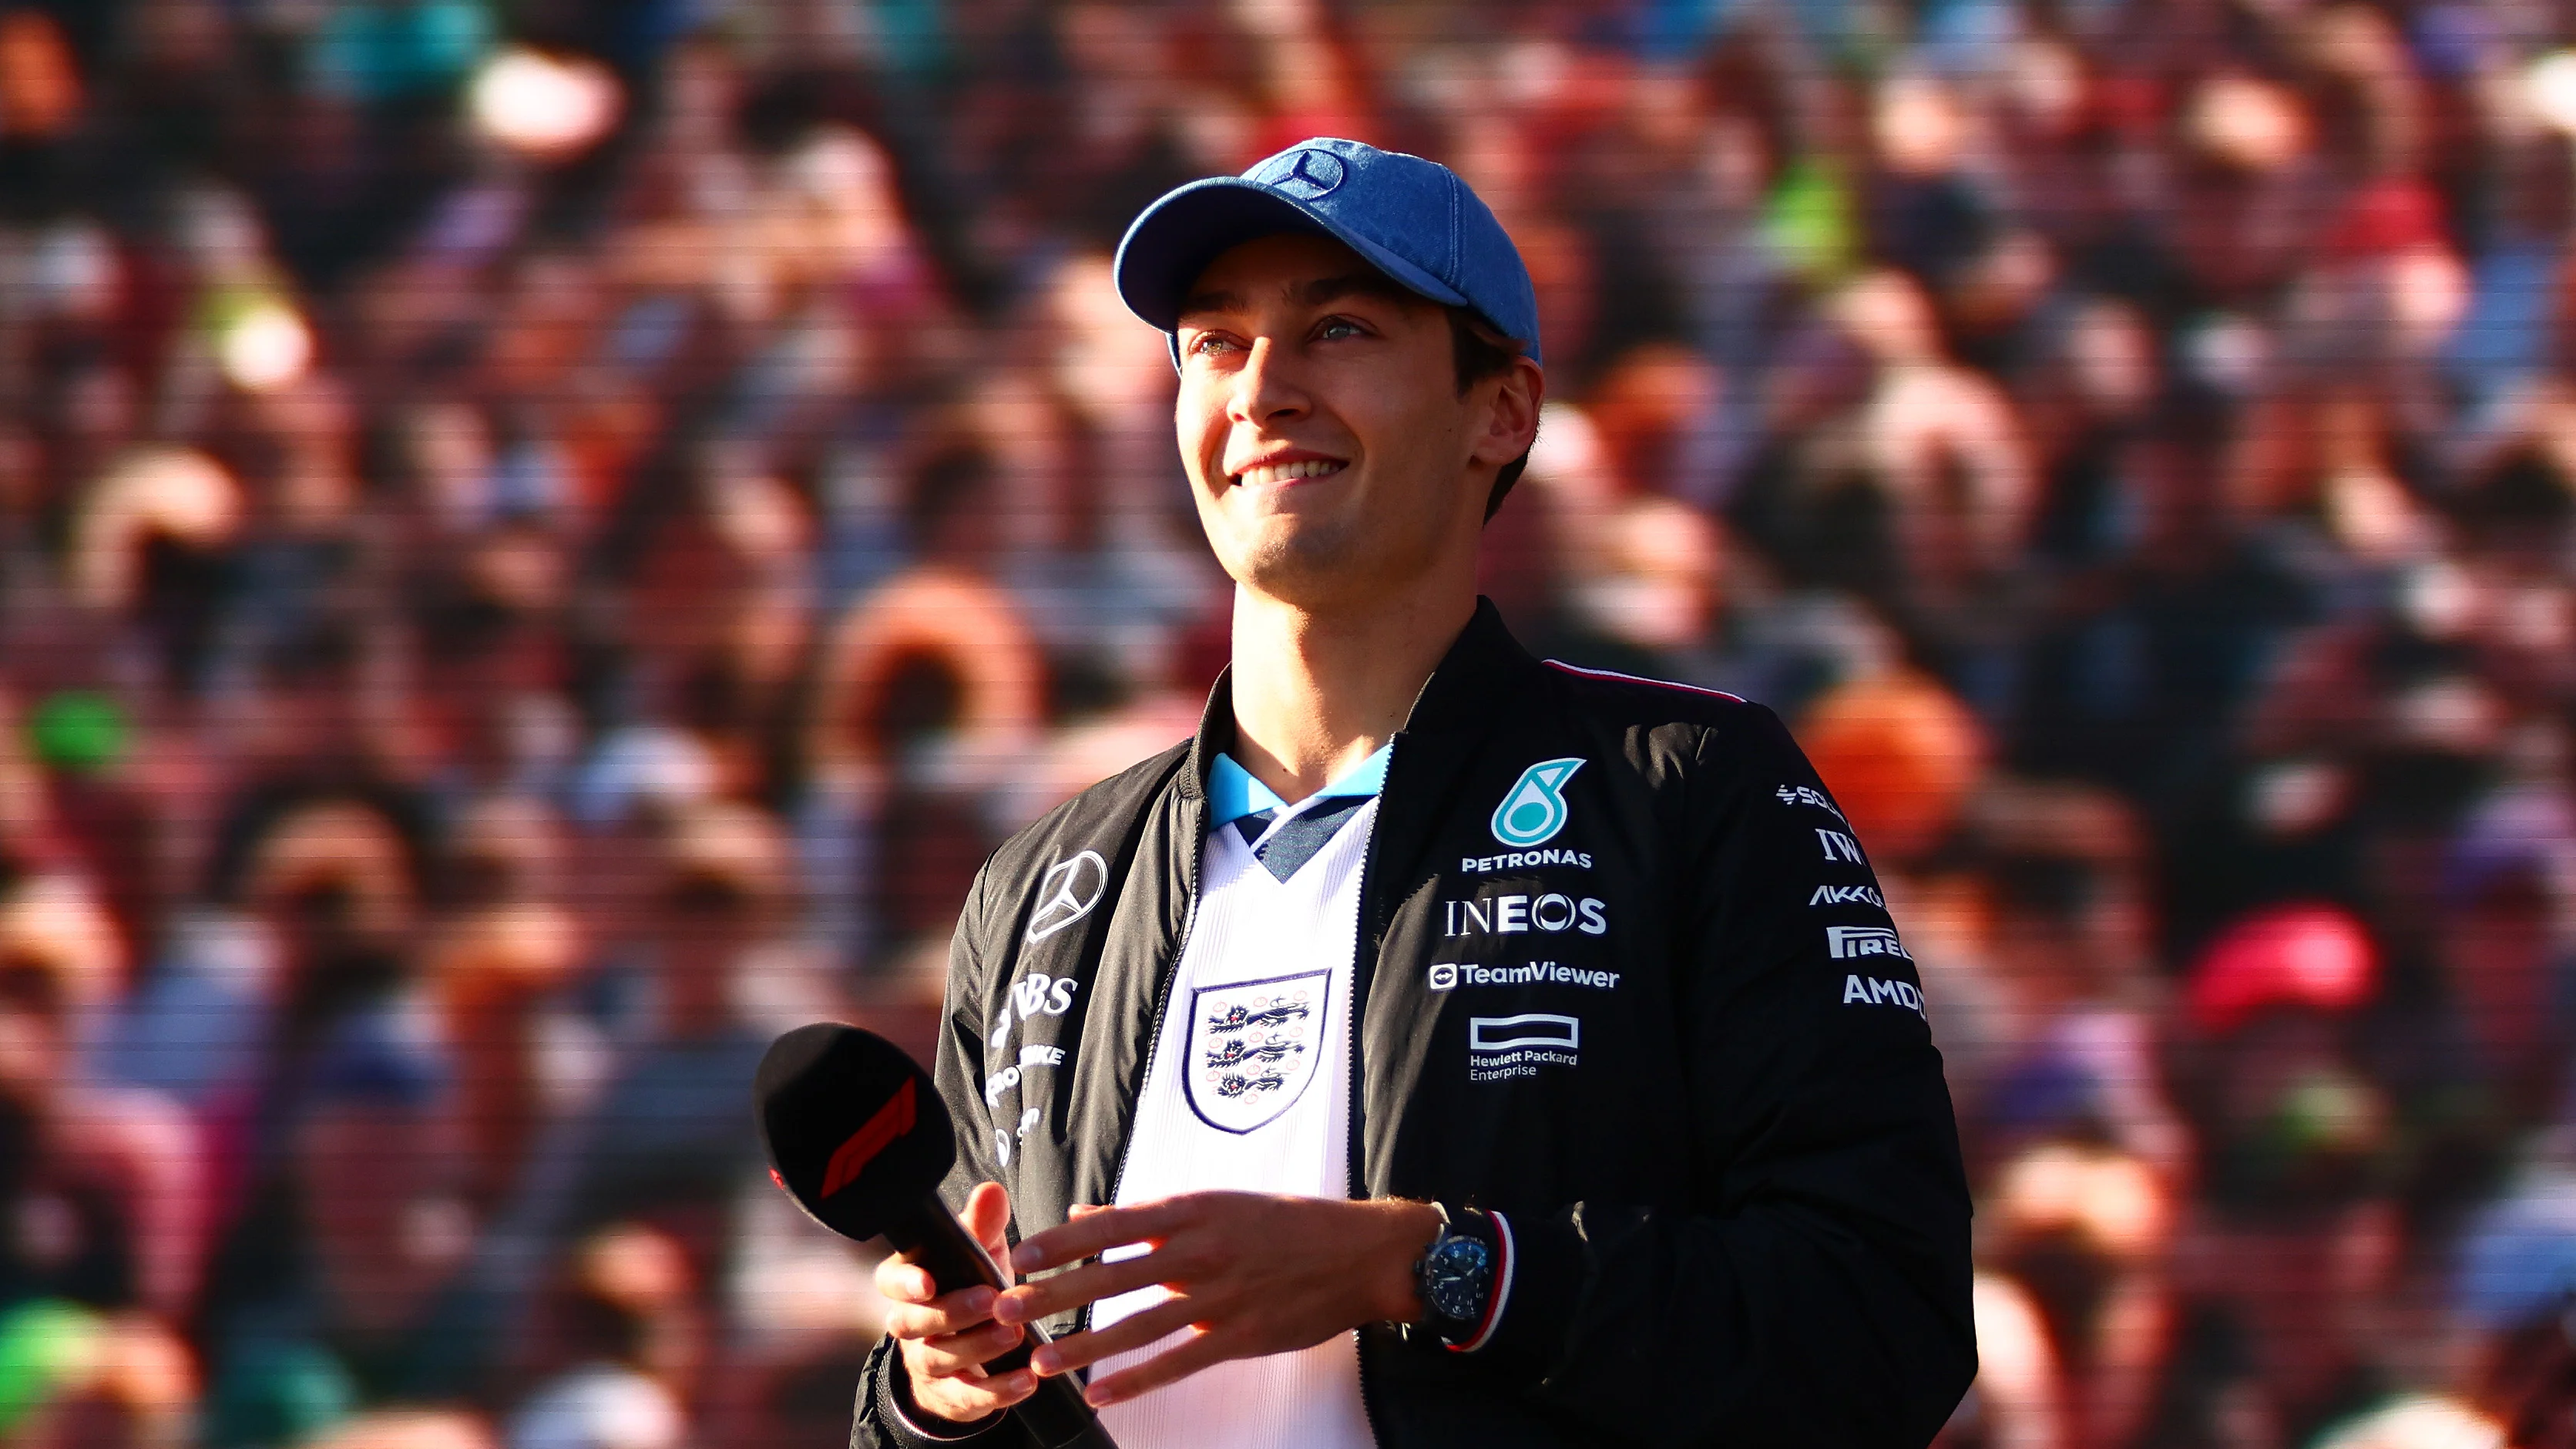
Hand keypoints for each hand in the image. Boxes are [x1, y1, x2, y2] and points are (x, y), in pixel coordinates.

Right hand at [877, 1181, 1036, 1424]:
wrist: (968, 1349)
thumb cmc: (971, 1286)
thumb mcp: (978, 1253)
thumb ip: (982, 1226)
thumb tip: (990, 1192)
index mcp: (910, 1283)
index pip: (890, 1280)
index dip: (905, 1283)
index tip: (928, 1282)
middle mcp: (910, 1324)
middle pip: (914, 1321)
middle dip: (951, 1312)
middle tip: (990, 1300)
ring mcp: (926, 1361)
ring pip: (939, 1358)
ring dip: (977, 1347)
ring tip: (1014, 1335)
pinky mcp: (949, 1395)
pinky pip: (966, 1397)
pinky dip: (996, 1391)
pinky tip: (1026, 1381)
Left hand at [992, 1192, 1440, 1407]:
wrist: (1357, 1253)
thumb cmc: (1285, 1223)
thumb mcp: (1216, 1203)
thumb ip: (1150, 1217)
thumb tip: (1086, 1215)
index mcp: (1192, 1212)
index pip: (1113, 1225)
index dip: (1062, 1241)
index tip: (1018, 1253)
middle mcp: (1200, 1251)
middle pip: (1112, 1276)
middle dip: (1054, 1295)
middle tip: (1006, 1309)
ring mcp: (1220, 1296)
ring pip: (1139, 1325)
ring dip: (1086, 1346)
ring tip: (1041, 1362)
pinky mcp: (1239, 1335)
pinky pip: (1178, 1361)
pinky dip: (1137, 1379)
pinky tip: (1102, 1393)